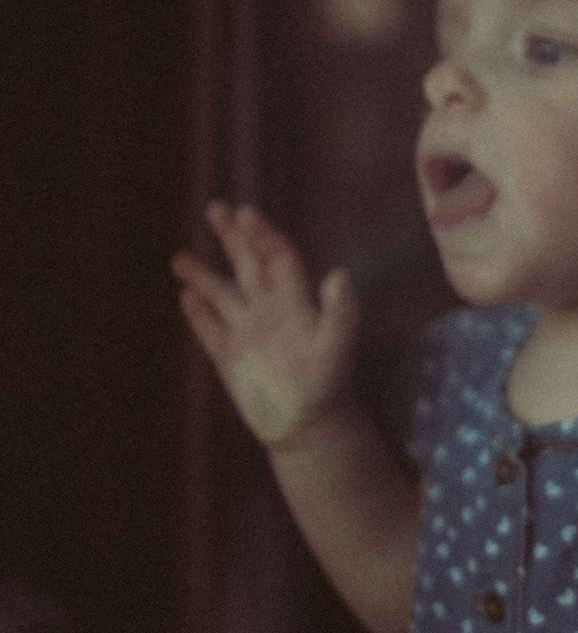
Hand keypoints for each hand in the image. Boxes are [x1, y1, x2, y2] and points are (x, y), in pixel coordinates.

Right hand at [172, 202, 359, 448]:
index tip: (245, 213)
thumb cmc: (328, 383)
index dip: (262, 234)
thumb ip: (341, 311)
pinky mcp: (229, 355)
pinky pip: (210, 328)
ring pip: (222, 293)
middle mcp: (270, 309)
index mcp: (296, 301)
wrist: (308, 425)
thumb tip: (339, 273)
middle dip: (232, 237)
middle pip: (248, 264)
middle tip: (215, 207)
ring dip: (203, 275)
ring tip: (181, 257)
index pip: (278, 256)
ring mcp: (247, 331)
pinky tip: (186, 297)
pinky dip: (199, 313)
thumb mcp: (337, 346)